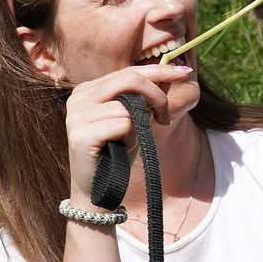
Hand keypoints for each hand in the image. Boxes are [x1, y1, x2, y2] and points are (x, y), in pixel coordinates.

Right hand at [64, 64, 192, 209]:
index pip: (129, 71)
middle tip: (166, 117)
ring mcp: (76, 115)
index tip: (186, 72)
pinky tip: (118, 150)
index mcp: (89, 90)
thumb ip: (144, 96)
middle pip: (130, 79)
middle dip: (157, 95)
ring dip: (138, 127)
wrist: (98, 191)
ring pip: (128, 106)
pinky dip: (130, 138)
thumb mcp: (133, 119)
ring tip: (126, 143)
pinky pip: (123, 124)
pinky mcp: (80, 134)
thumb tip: (172, 71)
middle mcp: (79, 97)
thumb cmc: (116, 154)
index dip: (159, 70)